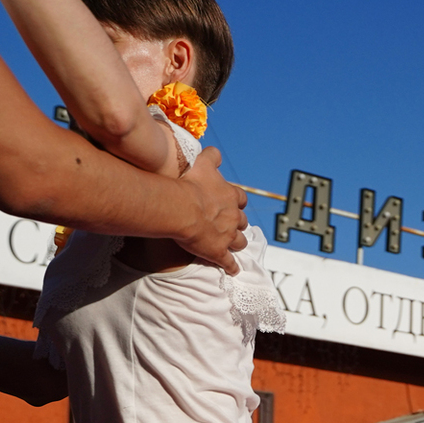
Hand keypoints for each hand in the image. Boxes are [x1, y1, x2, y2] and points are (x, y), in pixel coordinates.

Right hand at [176, 149, 248, 273]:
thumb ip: (211, 157)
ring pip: (239, 242)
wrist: (181, 207)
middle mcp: (233, 216)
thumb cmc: (190, 184)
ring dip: (237, 243)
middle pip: (242, 221)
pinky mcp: (218, 252)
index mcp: (230, 196)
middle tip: (232, 225)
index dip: (237, 201)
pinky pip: (228, 263)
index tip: (235, 203)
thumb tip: (215, 152)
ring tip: (233, 245)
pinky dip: (232, 267)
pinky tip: (233, 270)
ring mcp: (227, 236)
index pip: (240, 198)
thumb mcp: (202, 163)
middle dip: (238, 223)